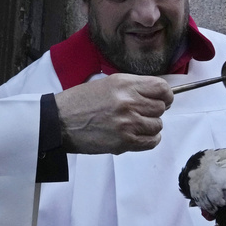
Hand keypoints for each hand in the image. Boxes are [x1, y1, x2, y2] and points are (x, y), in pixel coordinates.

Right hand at [54, 74, 172, 153]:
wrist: (60, 122)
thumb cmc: (80, 102)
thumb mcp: (107, 84)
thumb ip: (132, 87)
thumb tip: (155, 94)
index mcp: (125, 84)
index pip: (161, 88)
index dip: (166, 95)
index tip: (163, 99)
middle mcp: (129, 101)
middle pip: (161, 108)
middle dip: (154, 111)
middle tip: (141, 113)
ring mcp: (128, 123)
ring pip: (157, 125)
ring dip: (149, 126)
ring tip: (134, 125)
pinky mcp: (124, 141)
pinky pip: (151, 141)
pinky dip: (149, 139)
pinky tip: (138, 135)